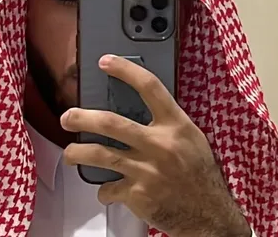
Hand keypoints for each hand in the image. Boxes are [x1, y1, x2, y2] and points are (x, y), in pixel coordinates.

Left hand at [61, 55, 250, 236]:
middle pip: (112, 123)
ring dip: (78, 153)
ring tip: (70, 153)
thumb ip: (167, 122)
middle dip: (83, 118)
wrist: (210, 215)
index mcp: (176, 125)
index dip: (125, 71)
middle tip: (67, 117)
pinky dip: (104, 190)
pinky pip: (109, 189)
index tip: (105, 61)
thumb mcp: (190, 138)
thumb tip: (138, 105)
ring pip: (101, 156)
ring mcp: (147, 170)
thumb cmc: (200, 172)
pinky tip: (105, 189)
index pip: (150, 88)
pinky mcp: (138, 195)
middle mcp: (160, 144)